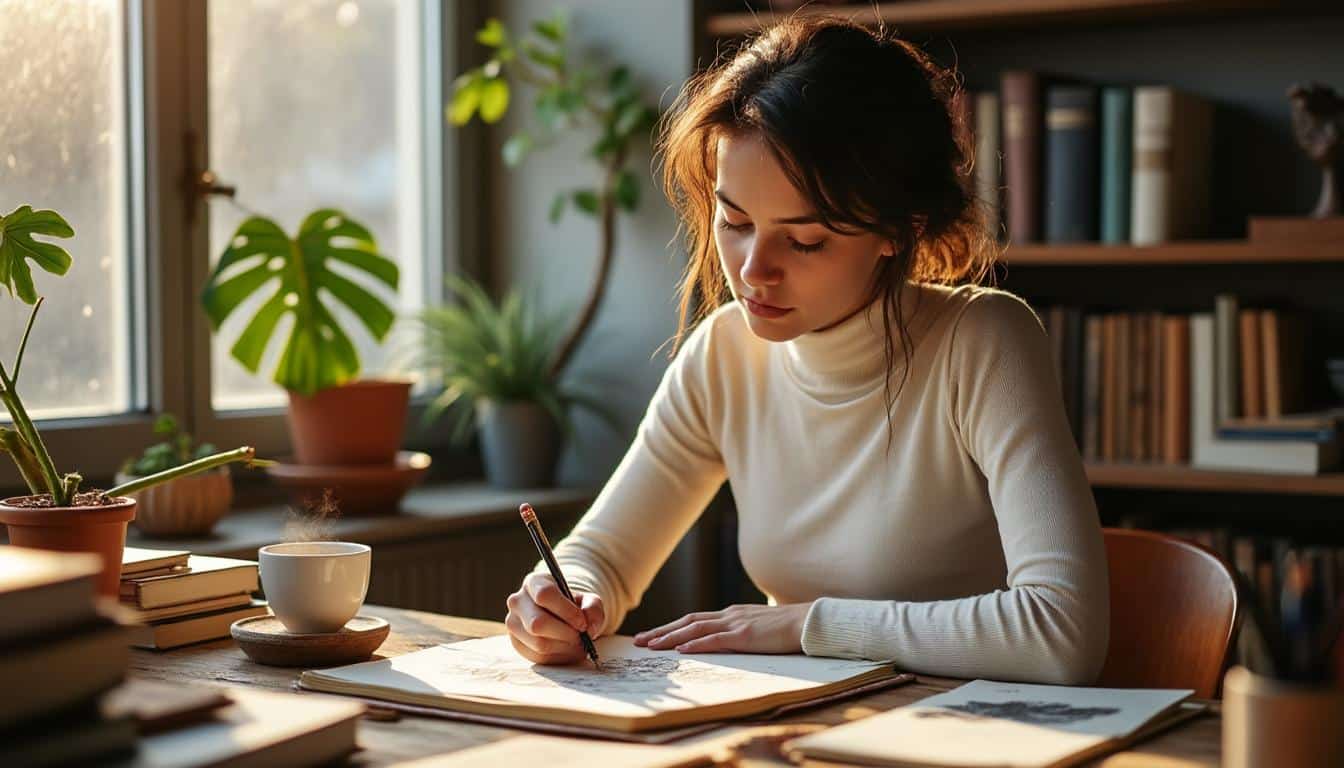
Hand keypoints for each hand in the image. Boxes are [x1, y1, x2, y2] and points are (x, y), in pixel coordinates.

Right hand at [505, 572, 605, 664]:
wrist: (559, 616)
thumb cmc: (573, 605)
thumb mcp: (588, 600)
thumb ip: (593, 608)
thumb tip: (588, 627)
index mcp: (534, 582)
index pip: (544, 594)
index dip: (566, 611)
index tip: (582, 623)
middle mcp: (518, 601)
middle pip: (537, 623)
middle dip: (565, 634)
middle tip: (581, 637)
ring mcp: (513, 623)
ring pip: (538, 643)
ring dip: (563, 647)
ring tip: (577, 644)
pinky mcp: (516, 643)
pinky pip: (537, 657)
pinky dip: (558, 657)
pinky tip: (567, 650)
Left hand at [632, 603, 810, 653]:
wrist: (808, 622)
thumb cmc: (786, 628)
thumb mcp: (757, 627)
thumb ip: (741, 632)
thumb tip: (727, 643)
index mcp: (731, 614)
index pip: (693, 619)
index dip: (671, 627)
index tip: (652, 635)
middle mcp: (728, 615)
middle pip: (687, 621)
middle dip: (661, 631)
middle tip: (639, 640)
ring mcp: (736, 623)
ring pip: (694, 628)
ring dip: (670, 637)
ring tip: (651, 645)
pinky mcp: (745, 635)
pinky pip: (715, 639)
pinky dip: (696, 643)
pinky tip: (681, 649)